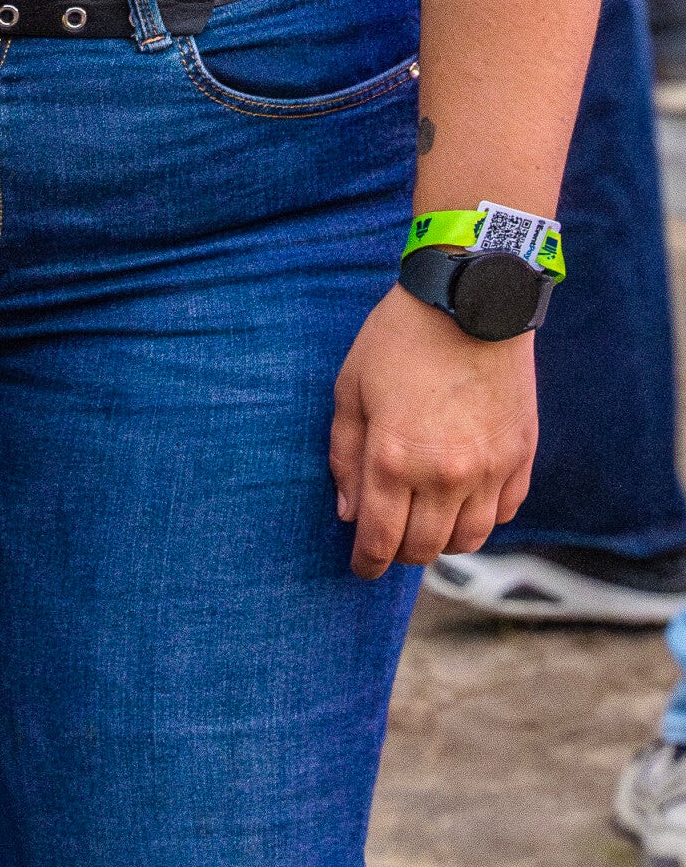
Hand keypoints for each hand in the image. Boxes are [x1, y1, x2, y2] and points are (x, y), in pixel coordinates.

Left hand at [331, 283, 535, 578]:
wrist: (470, 299)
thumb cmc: (399, 338)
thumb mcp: (351, 388)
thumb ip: (345, 455)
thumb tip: (349, 512)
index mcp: (394, 459)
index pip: (381, 540)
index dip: (367, 563)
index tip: (361, 567)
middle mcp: (445, 475)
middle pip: (425, 548)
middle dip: (401, 552)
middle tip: (390, 539)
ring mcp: (489, 469)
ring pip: (468, 539)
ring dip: (443, 540)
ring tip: (426, 520)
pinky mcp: (520, 457)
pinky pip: (503, 513)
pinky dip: (481, 517)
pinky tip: (463, 499)